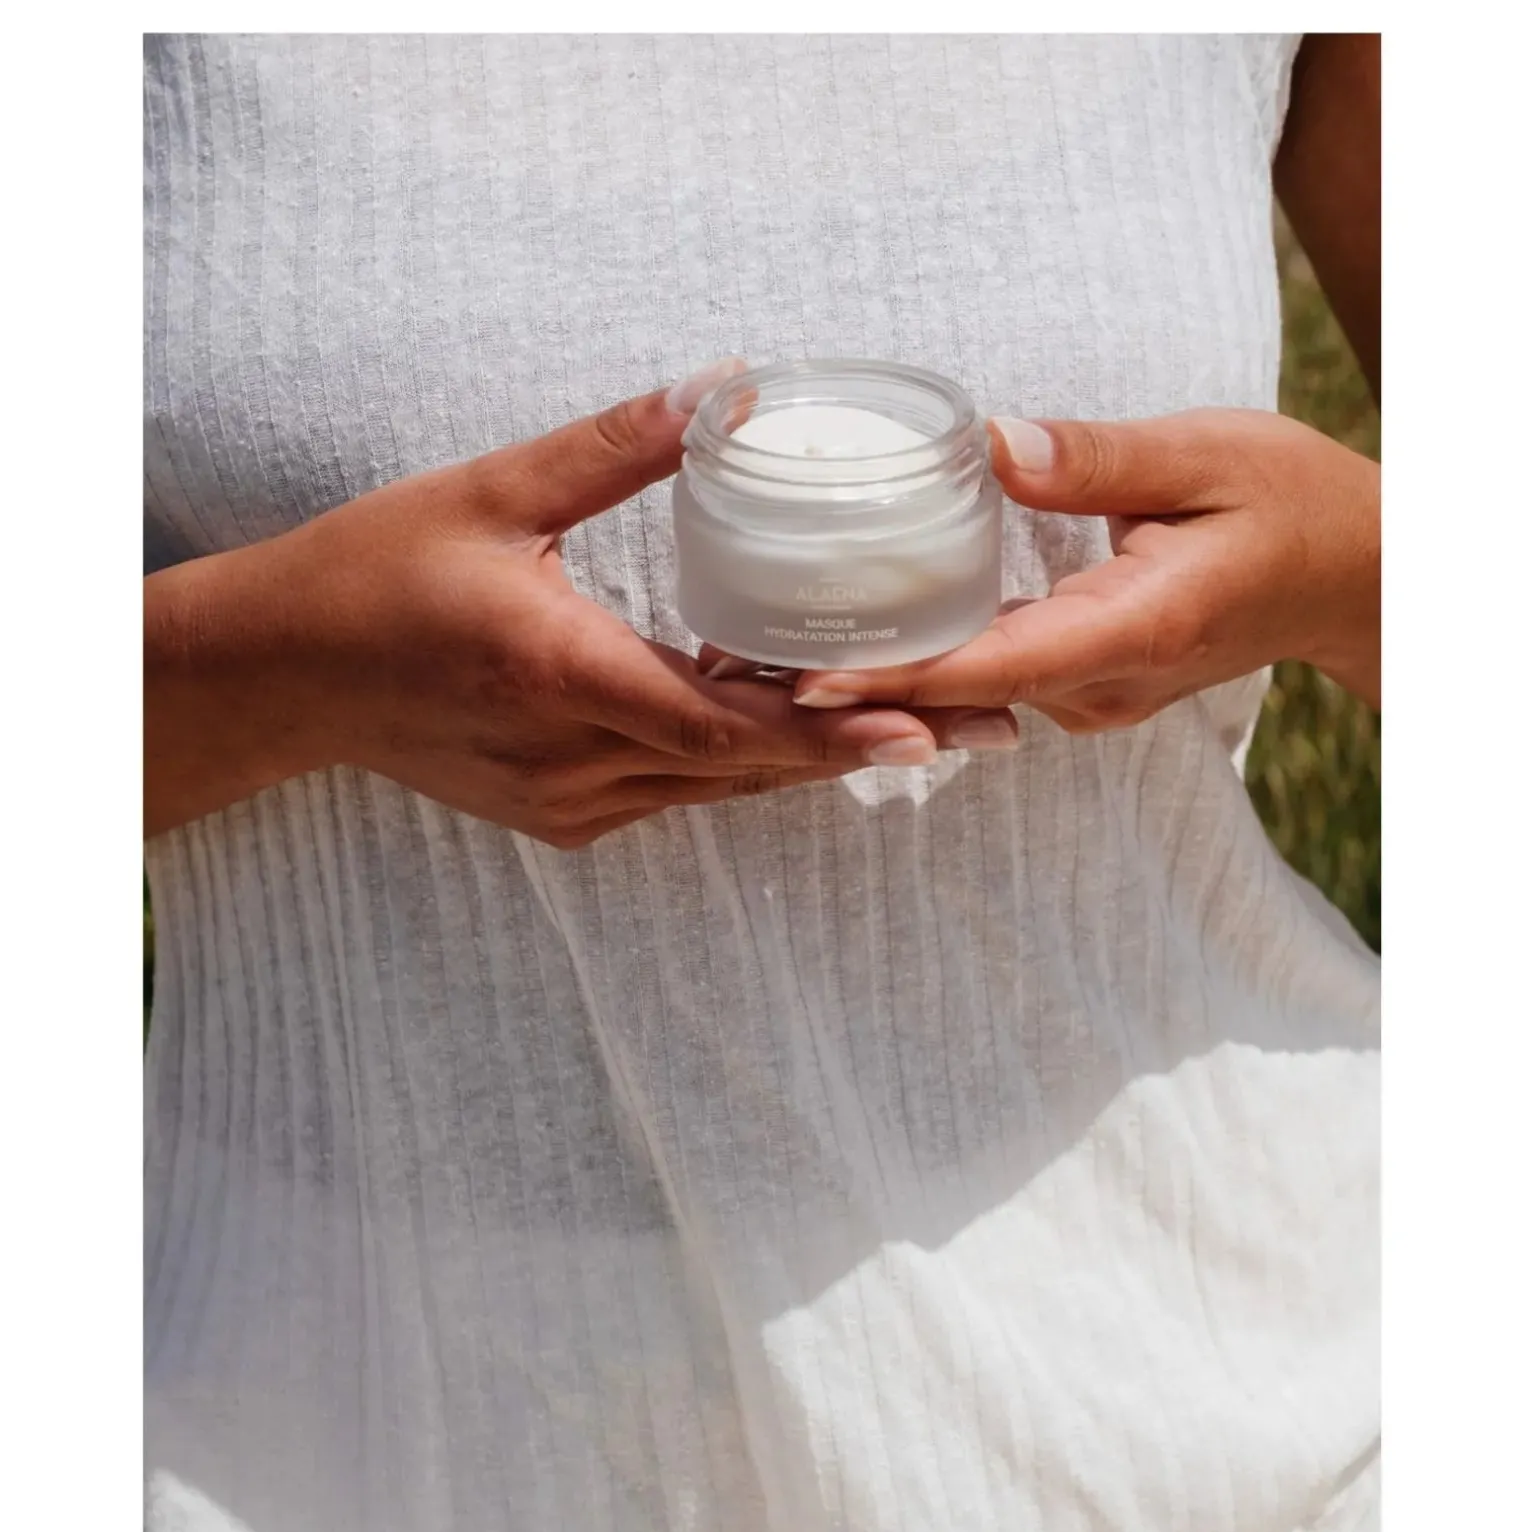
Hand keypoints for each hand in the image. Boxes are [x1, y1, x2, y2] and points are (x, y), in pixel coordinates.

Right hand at [145, 366, 1017, 842]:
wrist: (289, 677)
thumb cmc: (376, 575)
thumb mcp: (490, 492)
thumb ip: (613, 449)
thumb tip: (725, 390)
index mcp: (562, 677)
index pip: (723, 722)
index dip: (832, 732)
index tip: (929, 725)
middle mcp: (578, 761)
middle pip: (750, 767)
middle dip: (869, 746)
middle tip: (989, 727)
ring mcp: (573, 802)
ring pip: (724, 786)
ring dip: (818, 757)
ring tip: (933, 727)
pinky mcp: (566, 815)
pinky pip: (683, 789)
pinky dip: (746, 760)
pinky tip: (809, 726)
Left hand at [791, 408, 1379, 727]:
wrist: (1353, 580)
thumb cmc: (1292, 504)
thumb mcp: (1212, 452)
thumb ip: (1102, 458)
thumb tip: (994, 443)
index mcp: (1131, 631)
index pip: (989, 665)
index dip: (893, 675)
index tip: (805, 677)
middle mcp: (1098, 686)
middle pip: (957, 696)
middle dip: (853, 687)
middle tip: (739, 661)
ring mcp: (1090, 697)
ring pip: (966, 699)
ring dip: (876, 681)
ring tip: (768, 651)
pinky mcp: (1082, 687)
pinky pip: (988, 683)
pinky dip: (921, 668)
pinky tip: (854, 639)